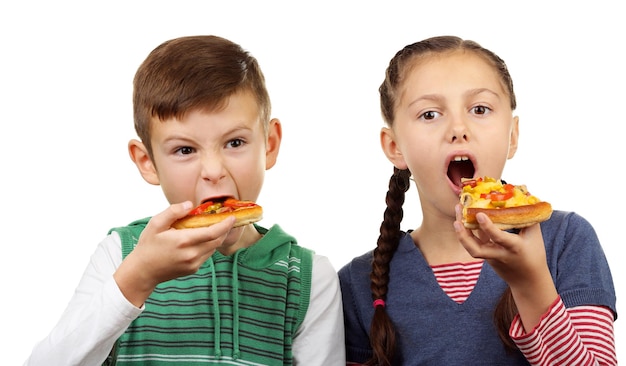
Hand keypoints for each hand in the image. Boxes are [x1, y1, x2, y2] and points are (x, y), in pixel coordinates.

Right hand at [114, 201, 235, 306]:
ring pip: (214, 248)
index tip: (232, 217)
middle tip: (227, 218)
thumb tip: (190, 204)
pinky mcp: (193, 269)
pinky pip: (207, 255)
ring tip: (215, 226)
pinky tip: (202, 238)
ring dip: (217, 237)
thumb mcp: (156, 224)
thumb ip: (173, 211)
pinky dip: (209, 245)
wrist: (143, 271)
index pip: (213, 232)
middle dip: (225, 229)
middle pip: (217, 240)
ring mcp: (194, 263)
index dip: (225, 224)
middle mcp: (192, 254)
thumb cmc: (148, 245)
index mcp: (184, 241)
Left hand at [453, 204, 546, 285]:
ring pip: (471, 247)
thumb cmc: (534, 254)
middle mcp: (499, 254)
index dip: (488, 226)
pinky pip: (475, 243)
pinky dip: (469, 231)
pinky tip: (464, 217)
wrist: (527, 281)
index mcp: (513, 248)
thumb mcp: (534, 236)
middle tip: (457, 218)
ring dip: (461, 232)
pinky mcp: (485, 257)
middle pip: (476, 249)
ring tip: (457, 213)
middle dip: (463, 235)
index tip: (479, 214)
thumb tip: (523, 197)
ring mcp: (490, 258)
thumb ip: (527, 218)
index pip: (498, 238)